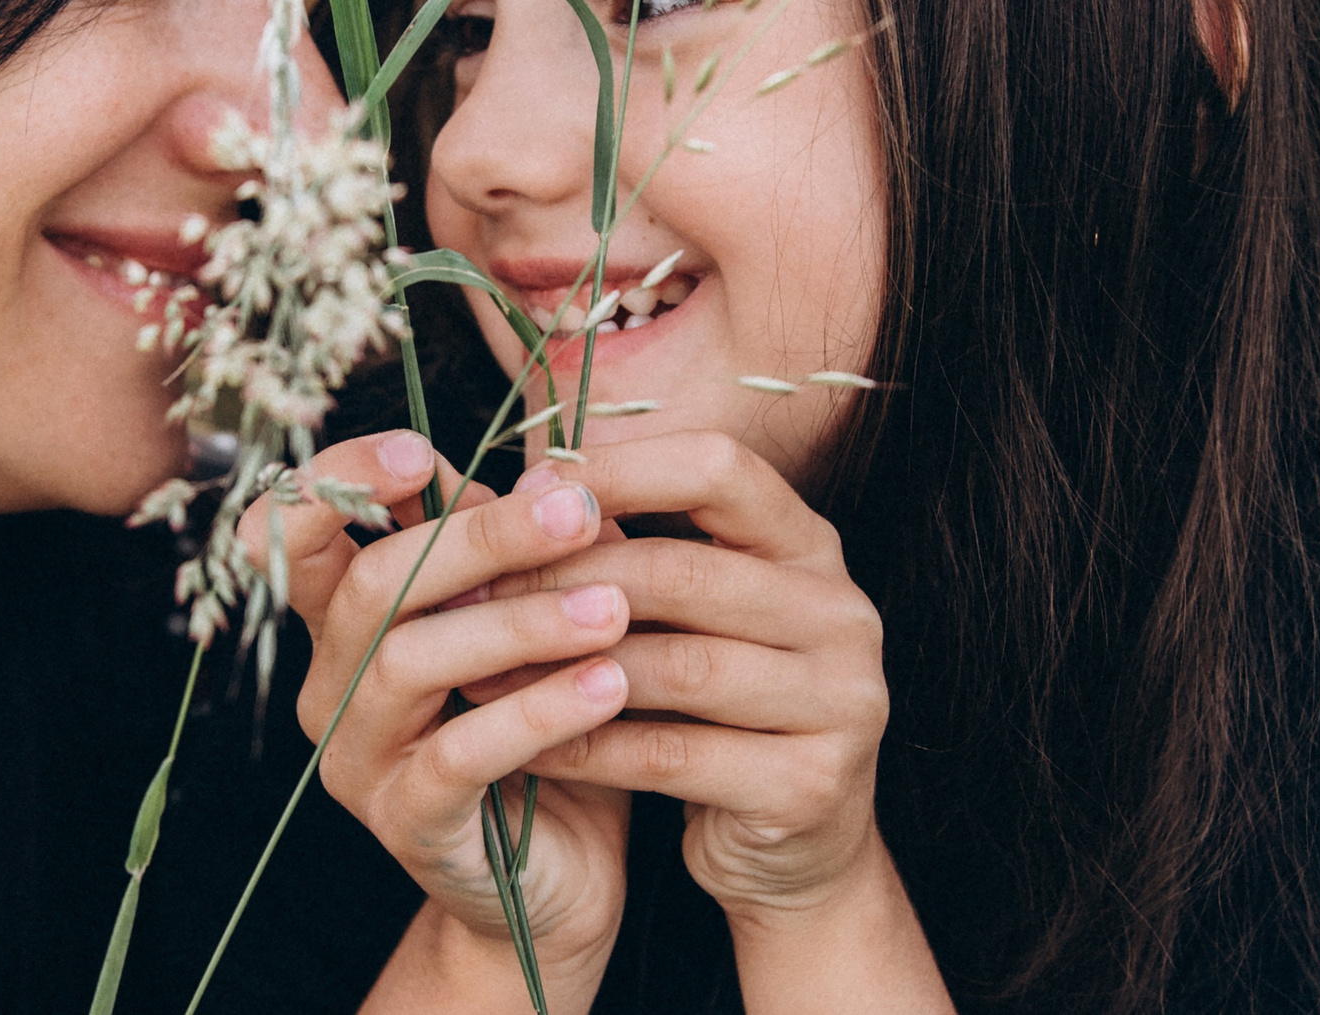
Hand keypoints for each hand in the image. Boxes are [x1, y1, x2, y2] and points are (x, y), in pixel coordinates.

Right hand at [239, 431, 634, 995]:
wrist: (558, 884)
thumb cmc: (549, 728)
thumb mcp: (531, 622)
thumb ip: (518, 550)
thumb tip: (556, 464)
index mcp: (345, 620)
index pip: (291, 530)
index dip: (339, 481)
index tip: (422, 451)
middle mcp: (331, 683)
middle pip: (369, 583)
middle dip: (477, 537)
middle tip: (577, 511)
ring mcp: (358, 758)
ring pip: (409, 663)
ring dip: (518, 623)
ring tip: (612, 606)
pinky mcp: (407, 822)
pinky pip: (459, 754)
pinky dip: (537, 712)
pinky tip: (608, 684)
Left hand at [470, 436, 890, 924]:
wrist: (790, 849)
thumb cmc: (716, 706)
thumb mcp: (689, 614)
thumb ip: (623, 546)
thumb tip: (517, 491)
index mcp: (811, 547)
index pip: (719, 468)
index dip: (619, 469)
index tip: (528, 491)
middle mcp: (843, 613)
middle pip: (684, 572)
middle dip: (566, 578)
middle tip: (476, 590)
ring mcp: (842, 702)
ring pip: (677, 668)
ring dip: (563, 667)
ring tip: (478, 668)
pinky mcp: (811, 786)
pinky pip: (670, 757)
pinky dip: (585, 746)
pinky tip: (520, 745)